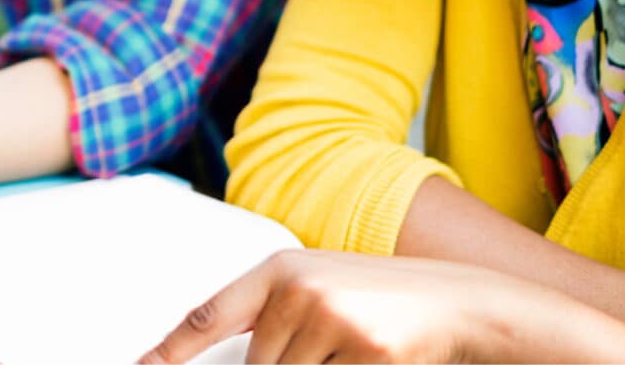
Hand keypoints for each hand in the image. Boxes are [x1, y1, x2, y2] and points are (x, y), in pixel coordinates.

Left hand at [141, 250, 475, 363]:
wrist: (453, 300)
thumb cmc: (375, 298)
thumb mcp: (317, 290)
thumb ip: (273, 319)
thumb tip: (243, 359)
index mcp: (280, 268)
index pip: (210, 313)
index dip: (171, 349)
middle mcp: (299, 289)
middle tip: (327, 345)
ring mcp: (332, 319)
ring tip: (351, 347)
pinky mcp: (367, 352)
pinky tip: (370, 360)